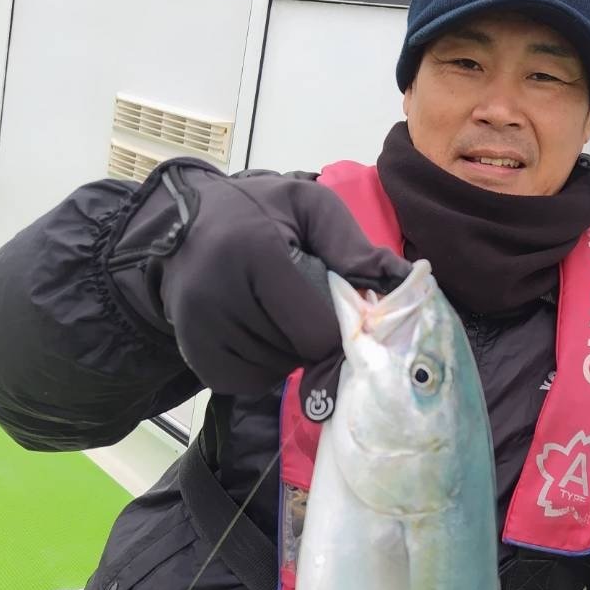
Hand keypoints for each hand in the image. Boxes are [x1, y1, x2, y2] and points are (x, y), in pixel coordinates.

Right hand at [153, 168, 408, 396]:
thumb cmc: (259, 212)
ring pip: (276, 369)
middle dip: (315, 335)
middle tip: (302, 302)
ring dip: (289, 350)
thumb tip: (406, 283)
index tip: (343, 308)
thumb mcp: (310, 208)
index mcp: (257, 253)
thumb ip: (355, 247)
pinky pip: (249, 381)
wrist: (183, 223)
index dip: (342, 326)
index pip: (320, 328)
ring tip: (275, 311)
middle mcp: (220, 295)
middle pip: (300, 352)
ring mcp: (200, 330)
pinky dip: (264, 364)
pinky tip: (257, 331)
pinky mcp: (195, 355)